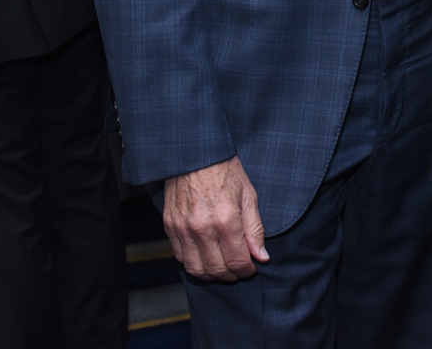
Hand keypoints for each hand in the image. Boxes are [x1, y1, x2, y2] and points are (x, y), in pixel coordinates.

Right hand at [163, 157, 269, 281]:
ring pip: (196, 269)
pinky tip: (204, 257)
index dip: (246, 270)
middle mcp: (202, 228)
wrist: (196, 155)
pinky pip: (180, 256)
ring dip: (211, 274)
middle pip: (217, 269)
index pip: (237, 261)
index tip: (251, 269)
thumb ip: (254, 229)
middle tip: (238, 271)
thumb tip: (261, 256)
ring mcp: (183, 229)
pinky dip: (193, 263)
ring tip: (221, 269)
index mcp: (226, 220)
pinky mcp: (170, 226)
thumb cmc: (225, 172)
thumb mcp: (248, 196)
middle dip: (231, 275)